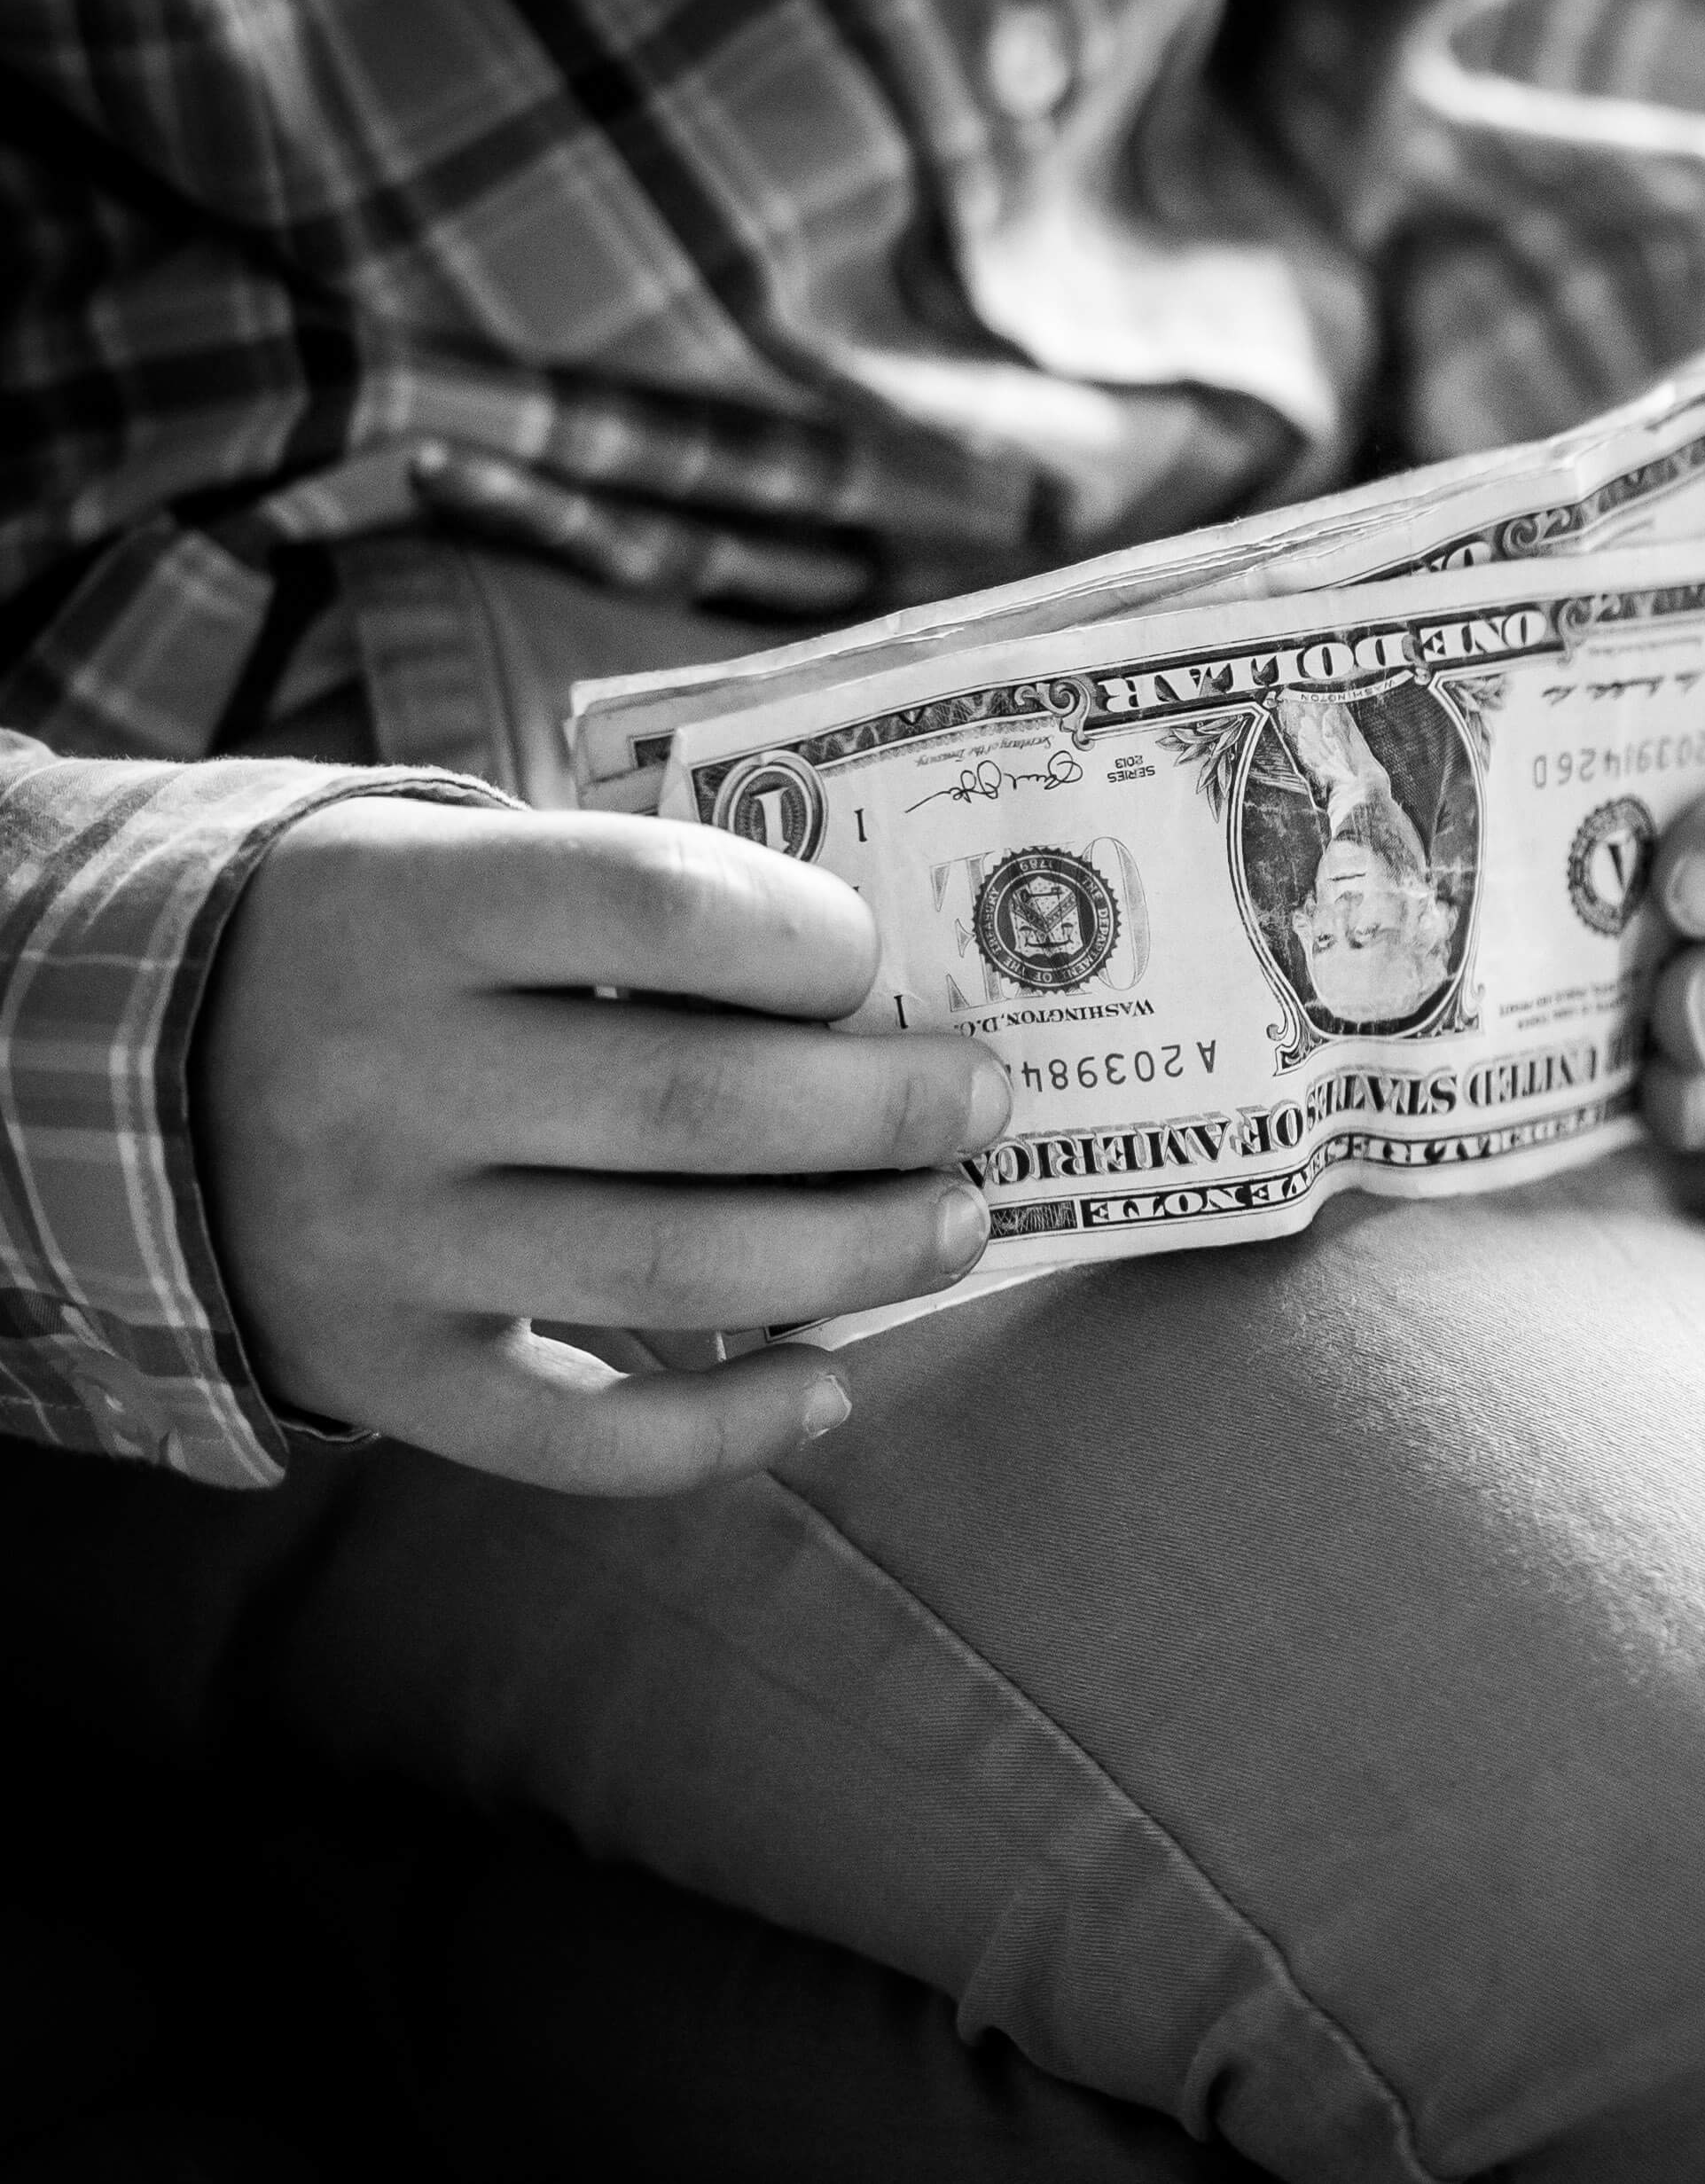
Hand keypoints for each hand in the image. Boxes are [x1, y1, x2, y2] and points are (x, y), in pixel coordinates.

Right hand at [195, 797, 1011, 1493]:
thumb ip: (634, 902)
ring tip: (955, 1222)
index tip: (879, 958)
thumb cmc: (386, 949)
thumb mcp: (461, 865)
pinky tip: (830, 1384)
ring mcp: (375, 1241)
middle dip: (888, 1110)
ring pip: (674, 1272)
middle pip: (699, 1106)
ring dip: (857, 1256)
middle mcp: (381, 1078)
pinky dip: (730, 1430)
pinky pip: (580, 1438)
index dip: (812, 935)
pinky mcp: (380, 1372)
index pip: (661, 907)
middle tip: (983, 1101)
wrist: (123, 1071)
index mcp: (408, 909)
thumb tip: (886, 990)